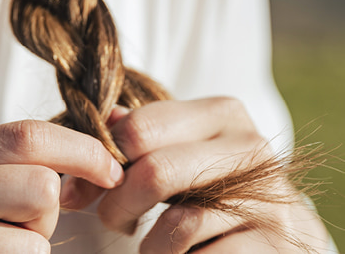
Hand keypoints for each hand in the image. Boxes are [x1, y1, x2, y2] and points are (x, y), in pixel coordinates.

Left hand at [59, 98, 330, 252]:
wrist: (272, 231)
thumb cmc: (207, 187)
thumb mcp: (174, 151)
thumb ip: (135, 136)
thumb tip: (88, 132)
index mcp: (219, 114)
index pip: (139, 129)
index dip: (99, 163)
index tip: (80, 191)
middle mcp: (249, 147)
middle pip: (155, 173)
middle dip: (118, 206)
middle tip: (114, 222)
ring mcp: (267, 197)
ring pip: (179, 224)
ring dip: (151, 247)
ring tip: (152, 247)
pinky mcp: (274, 242)